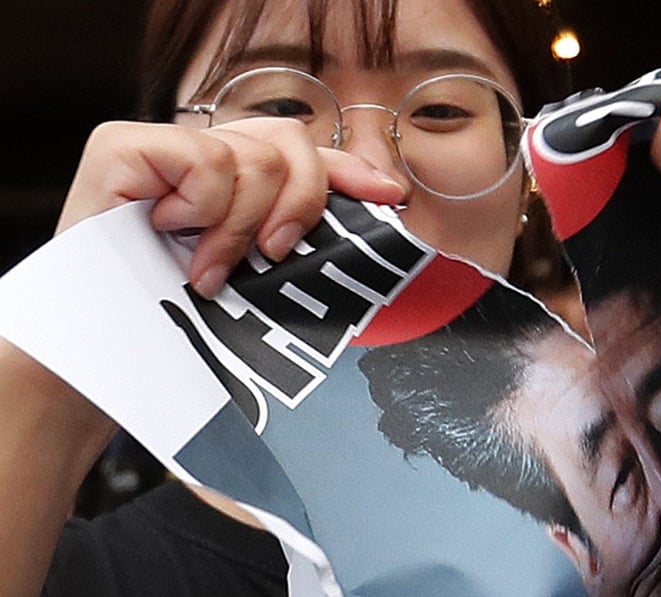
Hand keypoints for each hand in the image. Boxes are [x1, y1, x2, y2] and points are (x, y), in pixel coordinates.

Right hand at [59, 118, 407, 297]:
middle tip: (274, 254)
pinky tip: (170, 231)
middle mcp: (204, 155)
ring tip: (206, 269)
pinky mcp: (126, 144)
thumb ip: (291, 242)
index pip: (303, 157)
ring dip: (238, 227)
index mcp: (236, 184)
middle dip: (301, 201)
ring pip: (252, 158)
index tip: (390, 197)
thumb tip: (362, 230)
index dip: (349, 170)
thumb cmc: (176, 318)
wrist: (103, 350)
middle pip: (290, 142)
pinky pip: (207, 160)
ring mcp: (165, 146)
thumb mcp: (253, 279)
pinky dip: (202, 207)